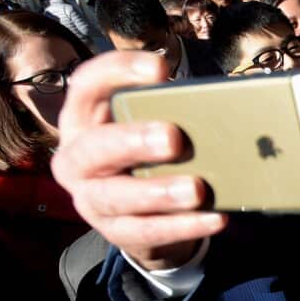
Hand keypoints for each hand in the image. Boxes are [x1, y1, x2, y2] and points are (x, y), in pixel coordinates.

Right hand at [51, 51, 226, 269]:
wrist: (140, 214)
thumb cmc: (149, 156)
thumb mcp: (151, 126)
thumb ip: (171, 110)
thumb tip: (222, 100)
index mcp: (83, 120)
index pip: (86, 85)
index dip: (118, 71)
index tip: (160, 69)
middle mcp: (77, 158)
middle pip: (95, 147)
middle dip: (134, 141)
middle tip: (173, 138)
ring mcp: (90, 198)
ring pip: (117, 196)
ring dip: (159, 193)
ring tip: (196, 189)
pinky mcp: (114, 232)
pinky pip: (147, 231)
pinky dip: (183, 226)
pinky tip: (214, 217)